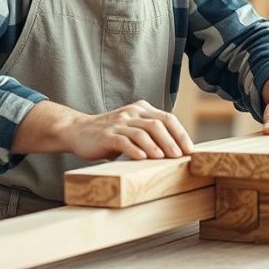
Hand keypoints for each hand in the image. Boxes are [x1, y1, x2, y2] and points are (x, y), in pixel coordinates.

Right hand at [64, 100, 194, 160]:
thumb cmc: (110, 135)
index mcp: (141, 109)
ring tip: (165, 158)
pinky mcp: (106, 135)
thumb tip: (177, 151)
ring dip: (156, 146)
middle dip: (171, 141)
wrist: (78, 131)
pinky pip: (123, 141)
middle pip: (157, 124)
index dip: (180, 134)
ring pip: (142, 132)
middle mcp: (131, 113)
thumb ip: (150, 134)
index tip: (190, 150)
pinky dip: (134, 150)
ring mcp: (118, 123)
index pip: (167, 118)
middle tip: (181, 156)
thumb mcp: (132, 129)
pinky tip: (142, 158)